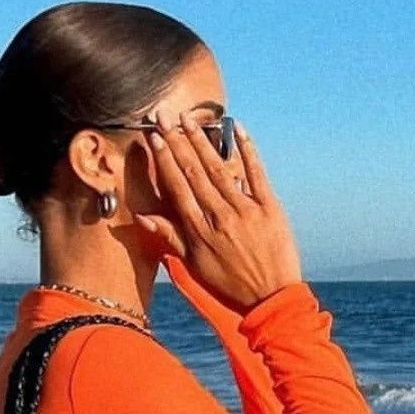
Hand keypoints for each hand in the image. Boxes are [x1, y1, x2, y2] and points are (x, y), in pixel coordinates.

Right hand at [133, 113, 303, 313]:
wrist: (272, 297)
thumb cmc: (230, 284)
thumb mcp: (195, 267)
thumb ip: (170, 238)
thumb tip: (142, 216)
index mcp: (199, 230)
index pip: (177, 187)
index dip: (165, 160)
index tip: (154, 137)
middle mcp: (220, 216)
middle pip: (194, 172)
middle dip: (178, 142)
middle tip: (164, 116)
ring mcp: (246, 210)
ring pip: (219, 169)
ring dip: (202, 141)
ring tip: (188, 119)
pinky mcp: (270, 208)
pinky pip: (256, 173)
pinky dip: (247, 150)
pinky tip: (237, 129)